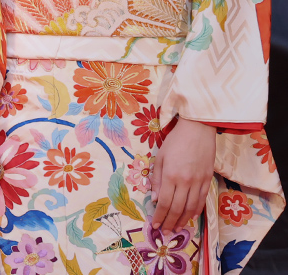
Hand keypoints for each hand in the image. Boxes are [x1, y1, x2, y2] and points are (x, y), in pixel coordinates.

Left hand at [151, 117, 215, 233]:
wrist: (198, 131)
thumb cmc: (175, 142)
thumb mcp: (159, 157)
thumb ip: (157, 179)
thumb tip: (154, 199)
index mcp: (170, 175)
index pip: (164, 202)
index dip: (159, 215)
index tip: (155, 225)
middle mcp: (185, 182)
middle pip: (177, 208)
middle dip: (170, 222)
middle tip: (165, 232)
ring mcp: (199, 182)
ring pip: (191, 208)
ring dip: (183, 220)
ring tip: (177, 228)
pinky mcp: (208, 181)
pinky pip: (202, 201)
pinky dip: (195, 211)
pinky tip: (190, 217)